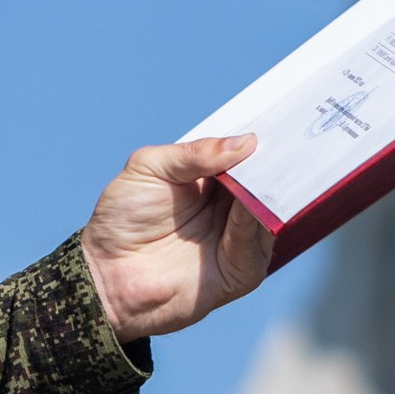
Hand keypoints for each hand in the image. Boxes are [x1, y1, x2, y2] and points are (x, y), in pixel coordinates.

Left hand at [80, 134, 274, 340]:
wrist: (106, 274)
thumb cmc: (122, 218)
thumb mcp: (150, 167)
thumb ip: (195, 153)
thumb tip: (247, 142)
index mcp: (213, 179)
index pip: (247, 156)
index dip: (259, 140)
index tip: (278, 119)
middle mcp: (232, 208)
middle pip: (265, 181)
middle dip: (274, 162)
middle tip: (287, 139)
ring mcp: (239, 239)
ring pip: (269, 209)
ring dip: (271, 188)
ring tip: (273, 165)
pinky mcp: (242, 270)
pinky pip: (257, 241)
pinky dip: (257, 220)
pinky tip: (253, 202)